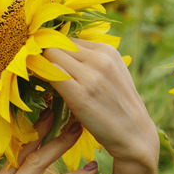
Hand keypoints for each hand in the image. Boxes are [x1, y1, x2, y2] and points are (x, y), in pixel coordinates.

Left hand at [43, 39, 158, 168]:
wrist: (134, 135)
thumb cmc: (116, 106)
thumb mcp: (110, 74)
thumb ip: (89, 60)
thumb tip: (58, 50)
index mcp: (107, 50)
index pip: (68, 39)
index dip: (54, 50)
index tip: (48, 63)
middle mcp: (100, 58)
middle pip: (56, 44)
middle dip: (45, 56)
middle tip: (39, 71)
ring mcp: (91, 76)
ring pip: (50, 55)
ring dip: (40, 65)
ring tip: (40, 79)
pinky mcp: (80, 94)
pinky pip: (50, 73)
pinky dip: (40, 76)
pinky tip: (40, 85)